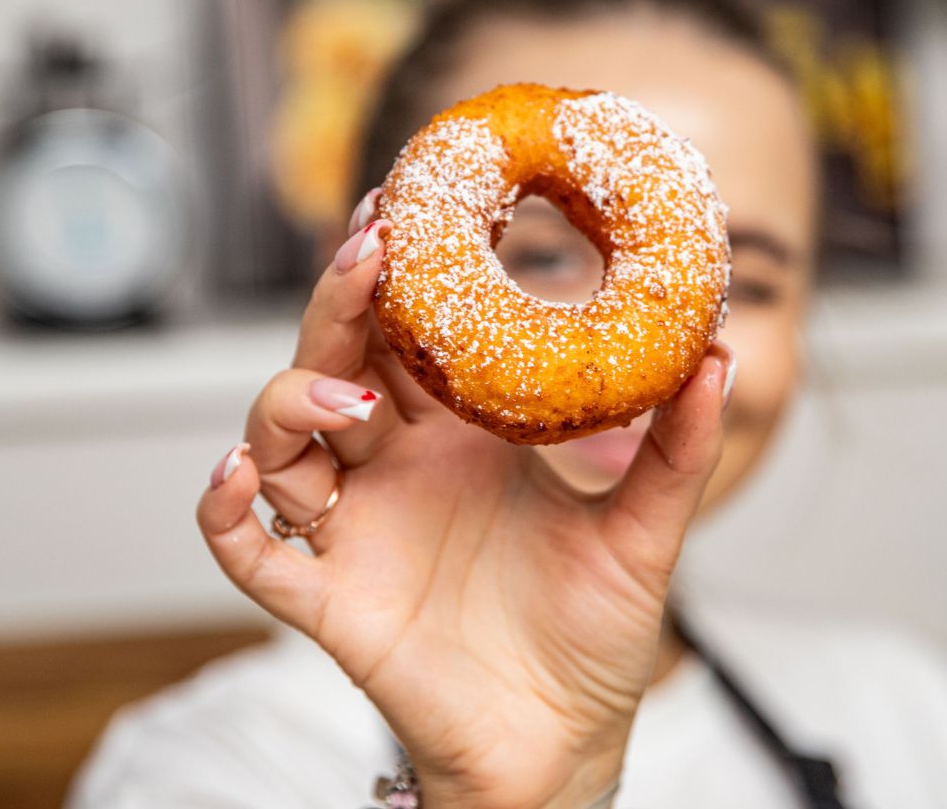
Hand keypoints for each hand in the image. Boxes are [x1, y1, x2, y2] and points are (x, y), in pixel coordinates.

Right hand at [197, 203, 732, 808]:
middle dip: (341, 303)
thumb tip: (719, 356)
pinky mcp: (333, 600)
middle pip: (337, 360)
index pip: (410, 334)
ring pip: (283, 440)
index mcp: (460, 435)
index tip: (408, 207)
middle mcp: (397, 467)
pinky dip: (227, 514)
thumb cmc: (592, 628)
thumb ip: (676, 449)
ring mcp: (358, 529)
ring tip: (347, 394)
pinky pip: (254, 554)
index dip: (400, 274)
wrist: (564, 738)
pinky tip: (241, 476)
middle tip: (372, 250)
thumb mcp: (644, 530)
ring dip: (292, 400)